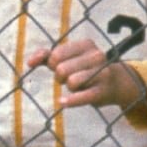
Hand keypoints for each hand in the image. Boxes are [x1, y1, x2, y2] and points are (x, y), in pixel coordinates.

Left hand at [27, 39, 144, 109]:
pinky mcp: (104, 91)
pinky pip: (83, 97)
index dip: (52, 63)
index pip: (56, 54)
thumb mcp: (70, 58)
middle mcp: (97, 56)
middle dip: (60, 77)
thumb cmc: (87, 69)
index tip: (59, 67)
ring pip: (71, 82)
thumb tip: (29, 62)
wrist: (117, 83)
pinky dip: (71, 101)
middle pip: (62, 69)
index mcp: (87, 44)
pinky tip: (63, 102)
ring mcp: (102, 73)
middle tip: (69, 79)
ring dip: (70, 88)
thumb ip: (47, 56)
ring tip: (78, 86)